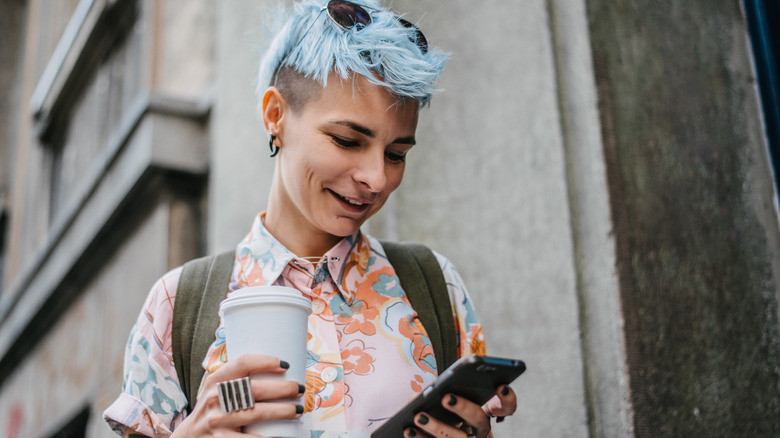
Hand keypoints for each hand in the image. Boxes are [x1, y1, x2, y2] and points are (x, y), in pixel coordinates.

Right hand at [171, 354, 303, 436]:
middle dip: (283, 388)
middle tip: (299, 389)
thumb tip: (276, 369)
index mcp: (215, 381)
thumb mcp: (216, 390)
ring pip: (257, 413)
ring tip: (298, 410)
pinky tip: (284, 435)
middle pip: (255, 389)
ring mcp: (217, 421)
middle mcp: (214, 399)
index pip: (242, 363)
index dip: (265, 361)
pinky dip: (270, 437)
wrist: (189, 437)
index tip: (285, 365)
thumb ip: (236, 380)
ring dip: (283, 411)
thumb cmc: (212, 410)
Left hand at [404, 385, 516, 437]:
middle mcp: (479, 431)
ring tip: (419, 416)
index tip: (500, 386)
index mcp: (483, 412)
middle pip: (480, 420)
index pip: (505, 407)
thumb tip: (418, 397)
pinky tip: (408, 430)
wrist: (427, 434)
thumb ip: (434, 393)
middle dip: (464, 407)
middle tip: (446, 397)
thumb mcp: (438, 398)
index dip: (507, 398)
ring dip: (437, 427)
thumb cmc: (436, 411)